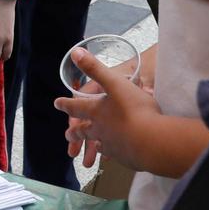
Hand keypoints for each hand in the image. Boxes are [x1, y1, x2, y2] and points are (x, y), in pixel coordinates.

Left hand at [56, 45, 155, 166]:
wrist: (152, 141)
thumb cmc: (133, 109)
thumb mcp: (114, 83)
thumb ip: (95, 68)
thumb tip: (75, 53)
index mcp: (96, 112)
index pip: (76, 107)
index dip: (66, 105)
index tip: (57, 104)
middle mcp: (100, 130)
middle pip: (83, 131)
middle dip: (75, 132)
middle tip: (68, 135)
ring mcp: (113, 145)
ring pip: (99, 145)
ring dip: (93, 147)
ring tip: (93, 149)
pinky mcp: (126, 157)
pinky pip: (115, 154)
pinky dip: (112, 154)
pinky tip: (114, 155)